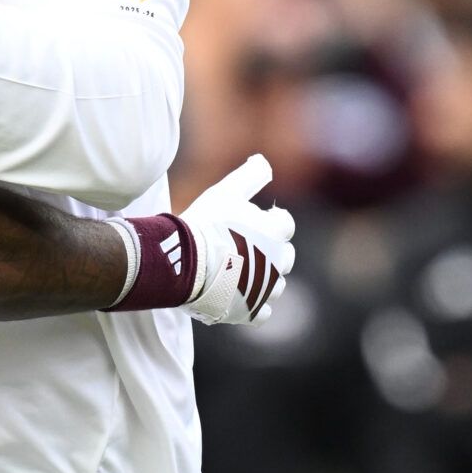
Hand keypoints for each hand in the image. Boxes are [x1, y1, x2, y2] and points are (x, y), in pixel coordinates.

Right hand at [178, 154, 295, 325]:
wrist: (186, 263)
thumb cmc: (205, 224)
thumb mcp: (226, 191)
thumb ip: (249, 175)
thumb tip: (264, 159)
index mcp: (276, 232)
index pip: (284, 223)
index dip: (268, 221)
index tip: (246, 222)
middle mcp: (279, 262)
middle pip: (285, 257)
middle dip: (270, 252)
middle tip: (242, 248)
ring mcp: (267, 290)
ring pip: (275, 286)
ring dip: (262, 280)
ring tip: (237, 273)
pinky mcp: (253, 311)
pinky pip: (262, 313)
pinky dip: (253, 306)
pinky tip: (237, 297)